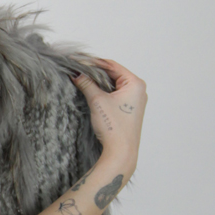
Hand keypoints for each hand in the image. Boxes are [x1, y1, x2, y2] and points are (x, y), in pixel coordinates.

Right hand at [73, 58, 145, 173]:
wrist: (121, 151)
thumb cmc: (114, 127)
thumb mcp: (97, 101)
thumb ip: (86, 83)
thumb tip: (76, 73)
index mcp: (135, 83)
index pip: (112, 66)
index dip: (94, 63)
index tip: (78, 62)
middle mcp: (138, 90)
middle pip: (114, 74)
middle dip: (95, 73)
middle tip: (78, 71)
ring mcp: (135, 100)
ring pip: (114, 85)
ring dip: (99, 83)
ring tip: (82, 80)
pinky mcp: (129, 109)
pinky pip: (116, 94)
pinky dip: (104, 92)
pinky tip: (91, 92)